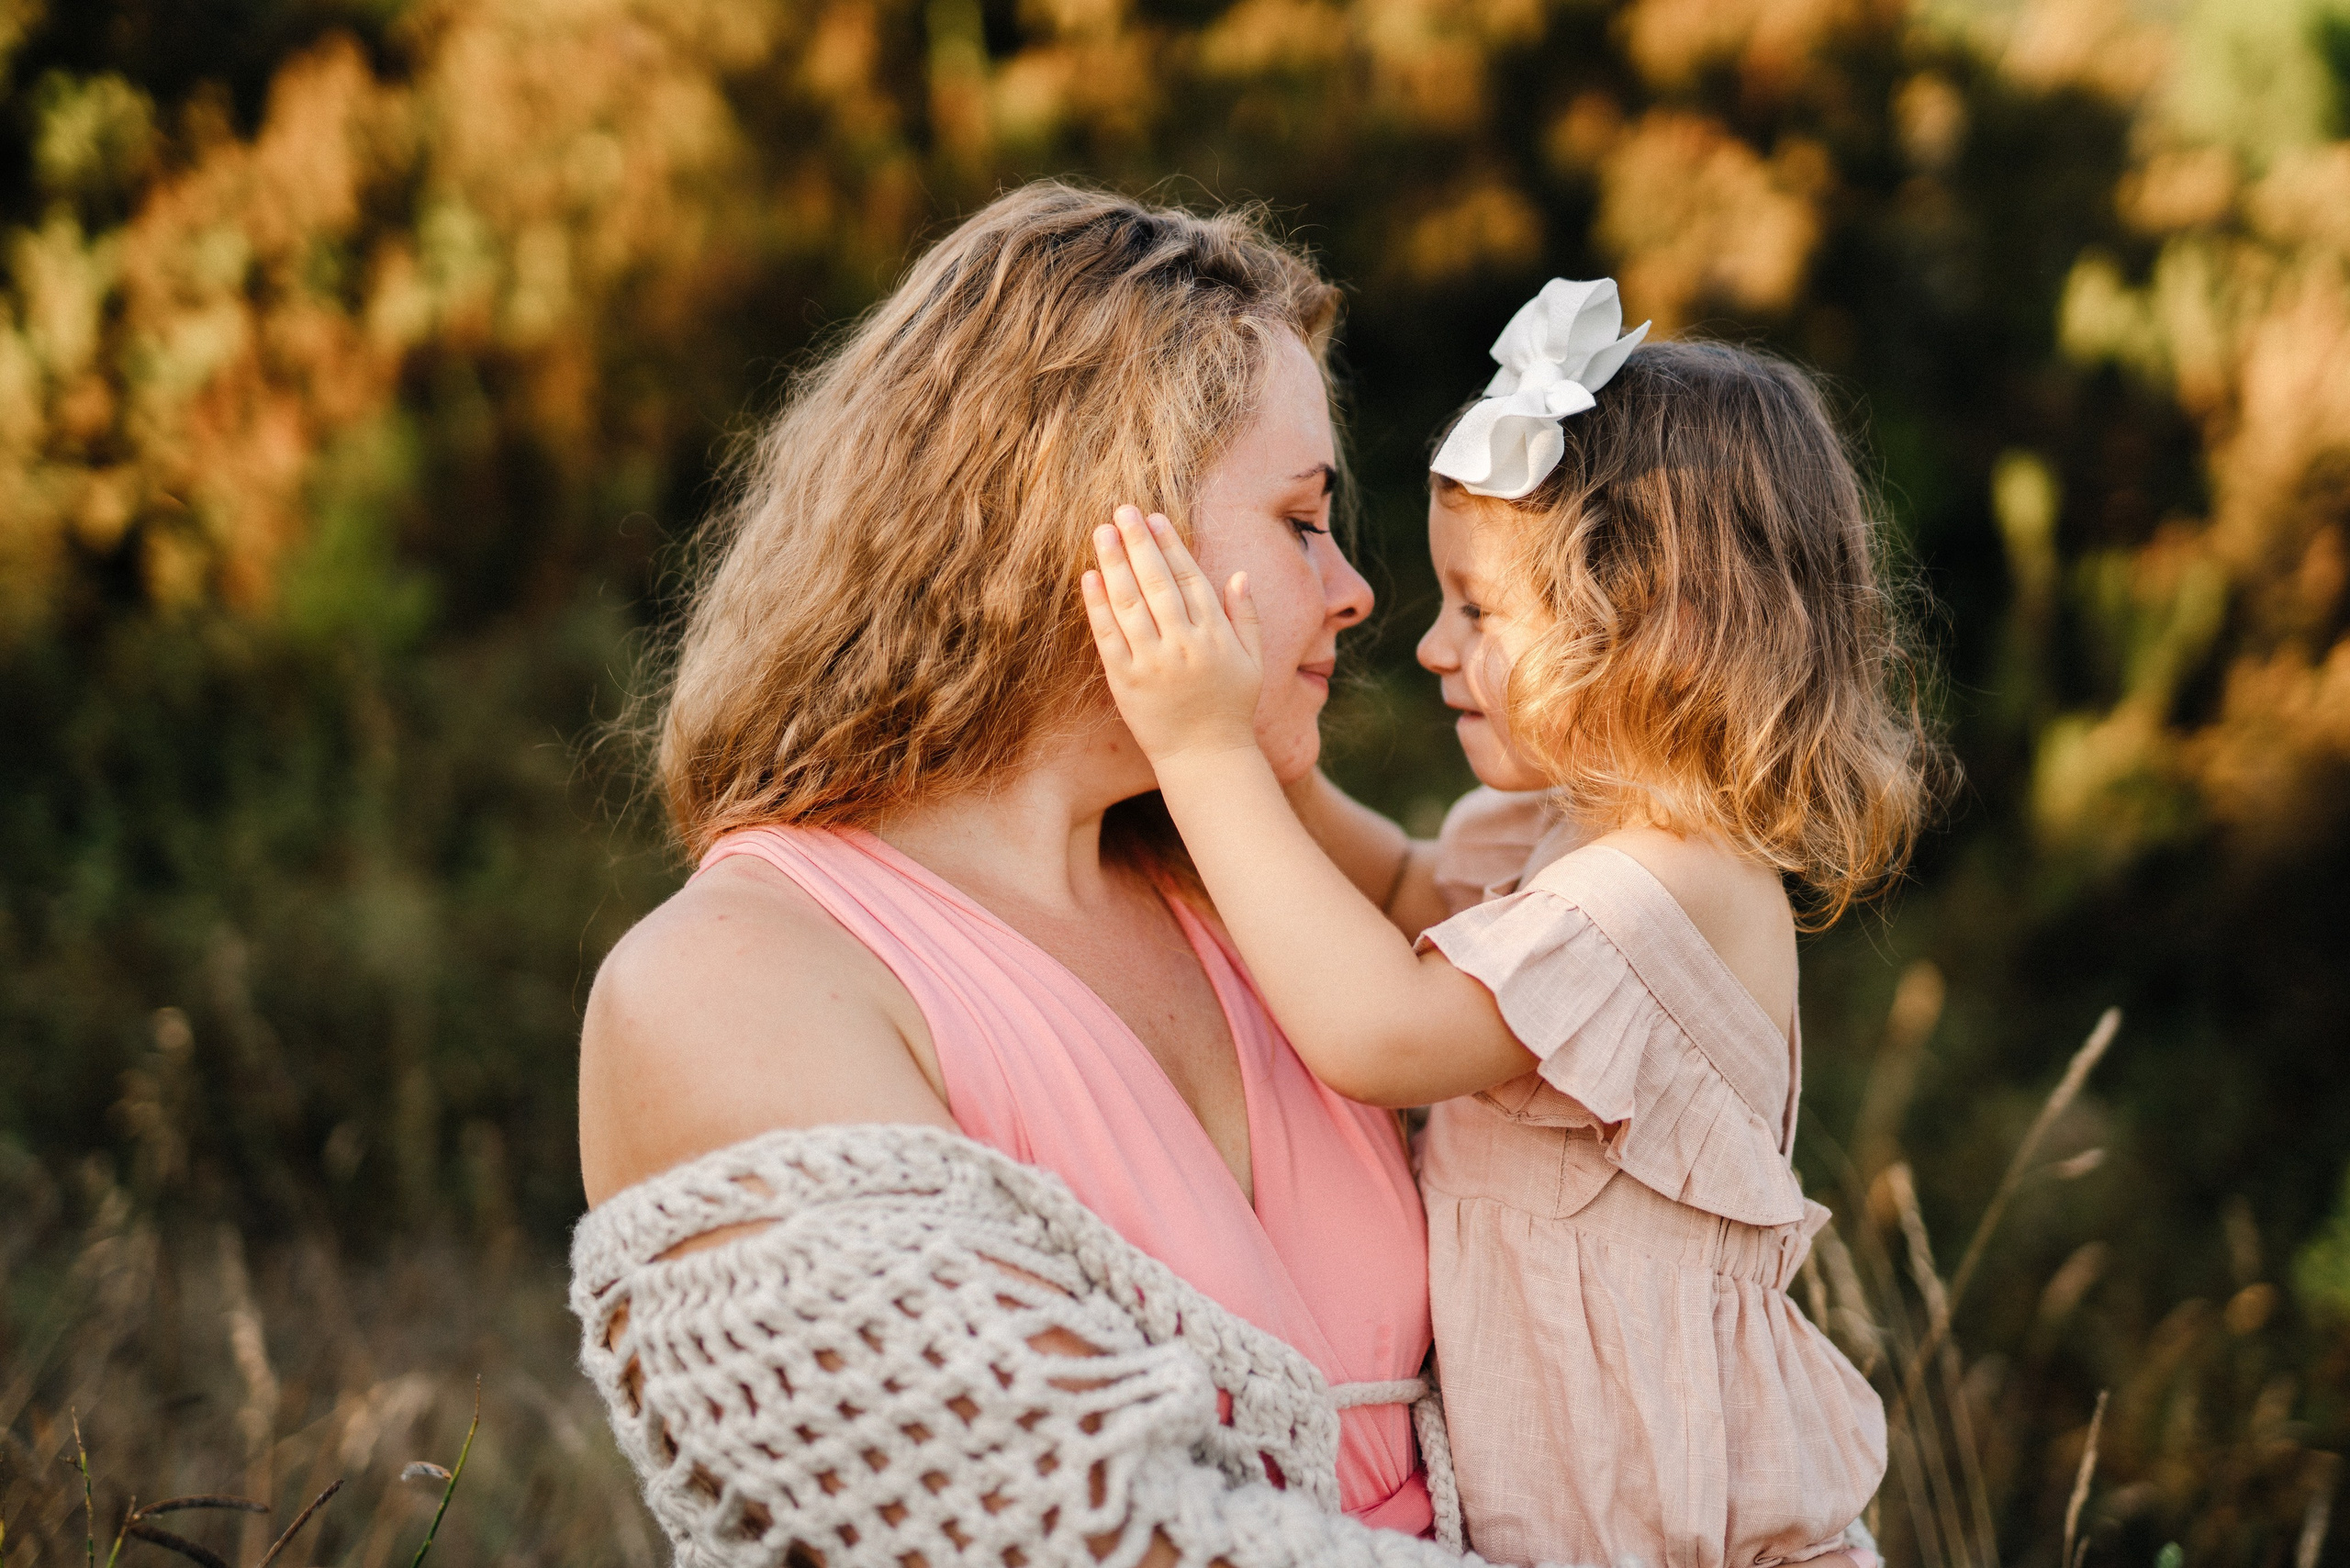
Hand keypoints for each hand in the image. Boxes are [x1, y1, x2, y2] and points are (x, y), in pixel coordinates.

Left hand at [1082, 505, 1262, 766]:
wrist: (1205, 759)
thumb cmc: (1231, 709)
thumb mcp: (1252, 662)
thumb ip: (1246, 616)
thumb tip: (1239, 573)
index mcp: (1215, 635)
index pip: (1189, 578)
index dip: (1170, 545)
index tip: (1155, 518)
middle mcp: (1184, 644)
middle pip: (1156, 582)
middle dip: (1138, 542)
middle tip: (1122, 510)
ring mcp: (1153, 662)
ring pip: (1130, 602)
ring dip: (1114, 563)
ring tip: (1102, 531)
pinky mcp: (1126, 681)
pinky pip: (1108, 636)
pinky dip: (1097, 605)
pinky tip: (1089, 576)